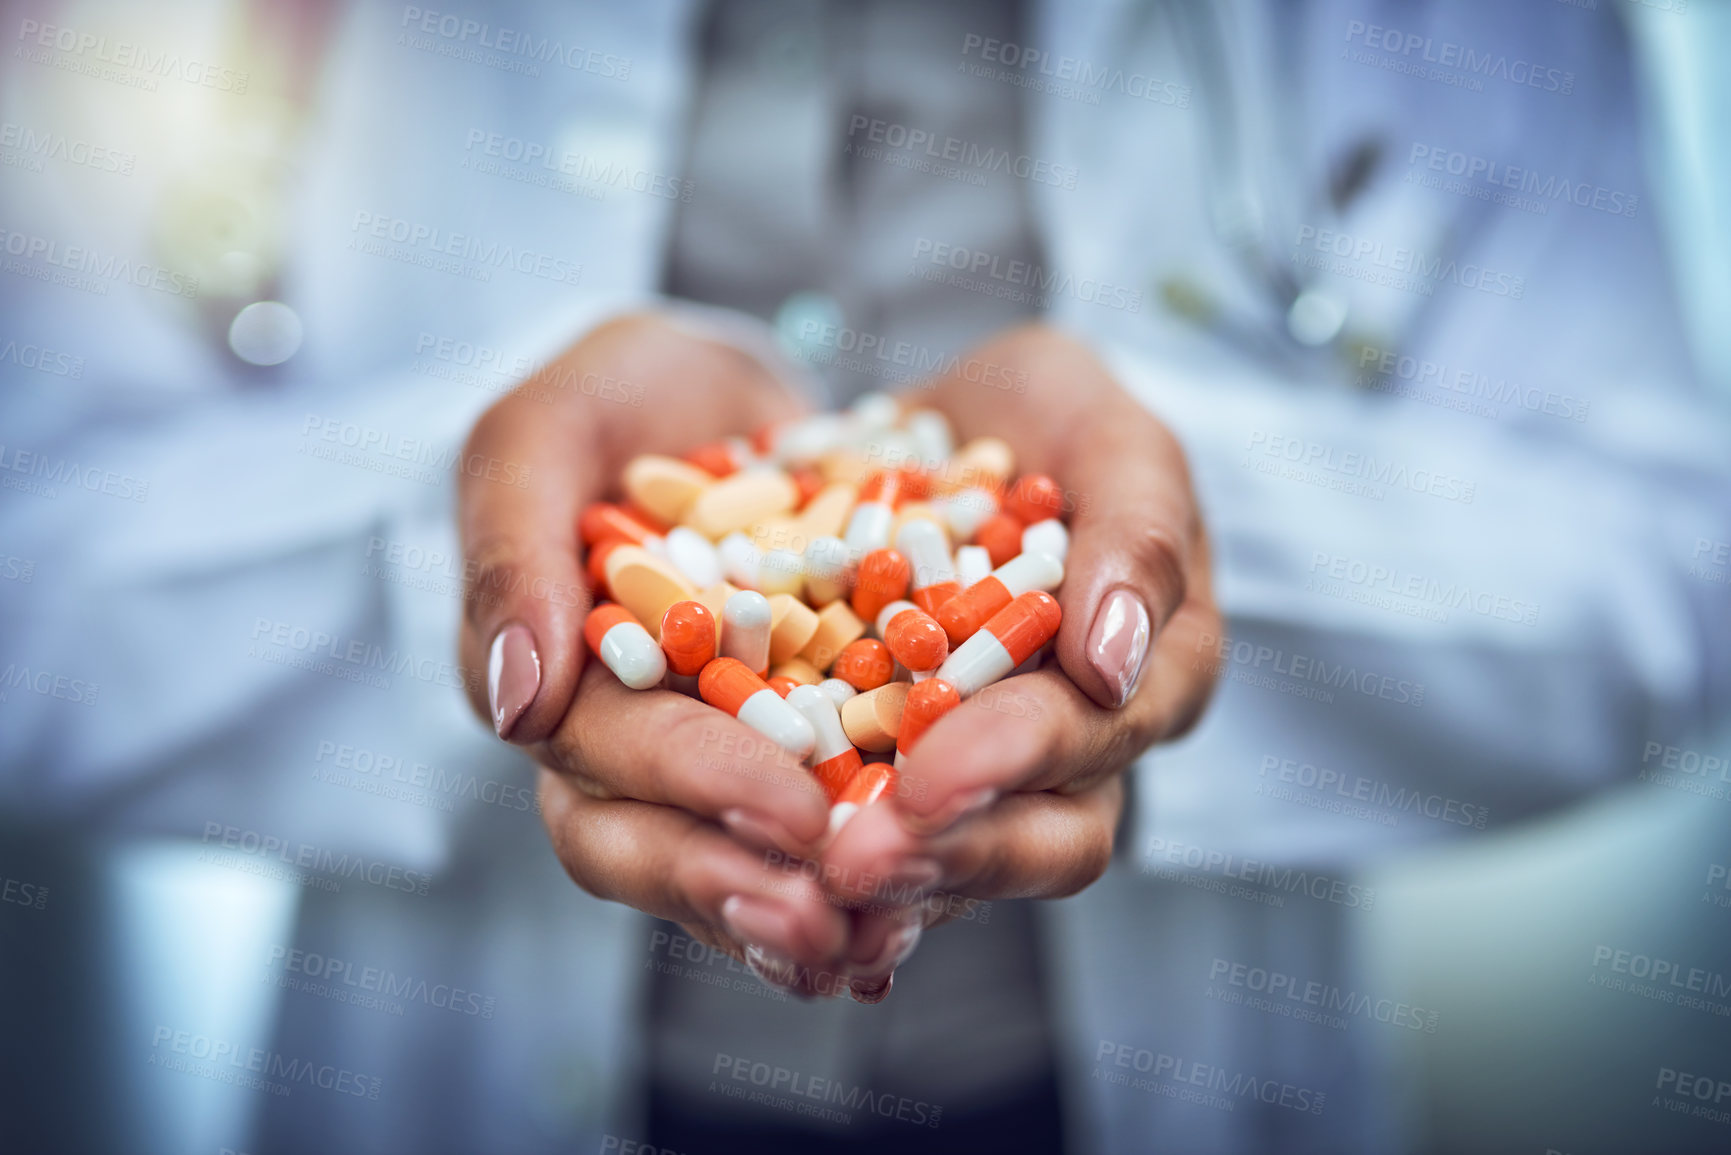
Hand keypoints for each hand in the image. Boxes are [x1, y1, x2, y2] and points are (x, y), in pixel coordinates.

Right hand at [458, 313, 853, 986]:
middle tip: (837, 917)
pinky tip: (930, 902)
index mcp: (555, 684)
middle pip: (662, 848)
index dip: (696, 788)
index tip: (791, 811)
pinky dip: (868, 869)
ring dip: (809, 911)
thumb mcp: (546, 432)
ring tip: (884, 939)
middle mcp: (627, 747)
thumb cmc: (618, 400)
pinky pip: (825, 829)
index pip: (609, 759)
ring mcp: (713, 761)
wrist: (722, 393)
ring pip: (739, 865)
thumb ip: (510, 548)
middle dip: (744, 887)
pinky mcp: (801, 755)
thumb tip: (511, 706)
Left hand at [818, 324, 1220, 1001]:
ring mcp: (994, 774)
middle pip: (1043, 838)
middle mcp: (1086, 744)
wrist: (937, 432)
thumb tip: (1116, 664)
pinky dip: (817, 864)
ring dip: (882, 883)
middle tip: (849, 861)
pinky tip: (749, 884)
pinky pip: (871, 835)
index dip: (1016, 760)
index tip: (930, 778)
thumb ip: (1138, 526)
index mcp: (1158, 668)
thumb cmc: (1044, 417)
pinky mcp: (902, 781)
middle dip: (948, 852)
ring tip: (795, 888)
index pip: (1099, 737)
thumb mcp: (1102, 427)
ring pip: (960, 863)